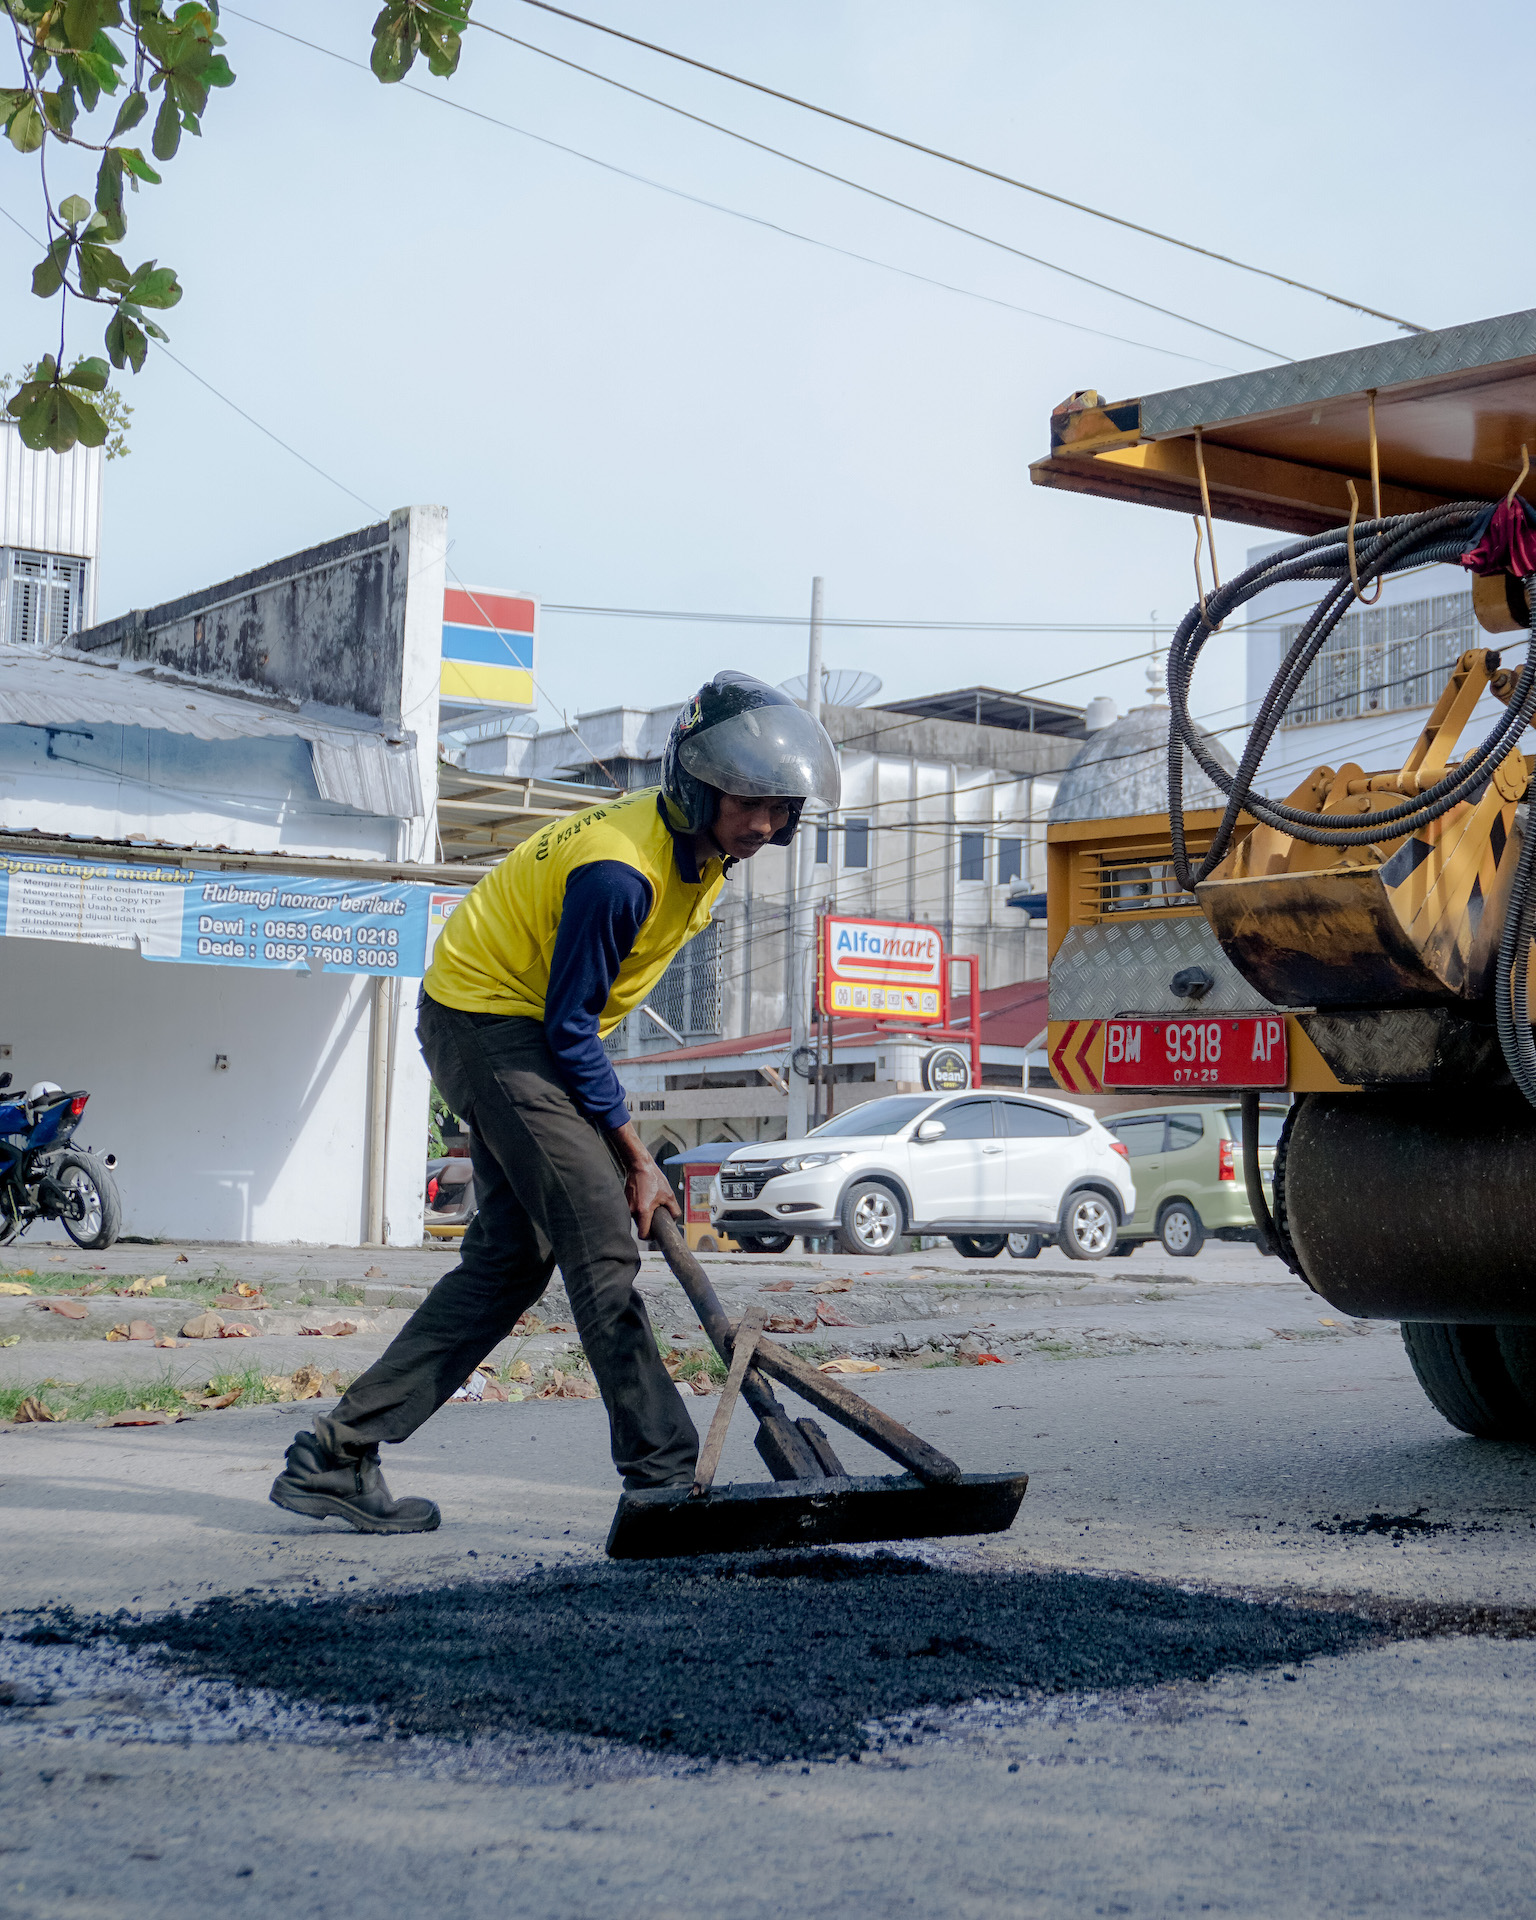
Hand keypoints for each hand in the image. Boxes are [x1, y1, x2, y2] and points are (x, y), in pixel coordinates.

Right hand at [611, 1121, 679, 1238]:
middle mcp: (632, 1210)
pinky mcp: (625, 1201)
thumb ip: (674, 1210)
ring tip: (651, 1203)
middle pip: (640, 1227)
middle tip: (657, 1214)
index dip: (650, 1237)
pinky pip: (633, 1210)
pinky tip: (645, 1198)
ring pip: (637, 1219)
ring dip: (644, 1215)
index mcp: (643, 1211)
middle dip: (649, 1224)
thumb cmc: (652, 1177)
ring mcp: (627, 1206)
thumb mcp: (669, 1194)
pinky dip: (640, 1208)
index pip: (643, 1235)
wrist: (639, 1164)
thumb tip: (674, 1218)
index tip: (655, 1233)